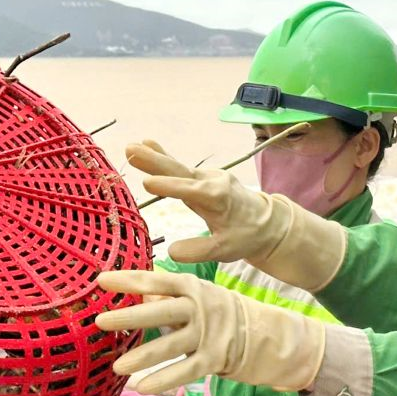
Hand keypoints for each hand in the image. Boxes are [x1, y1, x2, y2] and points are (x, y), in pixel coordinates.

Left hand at [95, 269, 326, 395]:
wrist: (267, 332)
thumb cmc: (219, 313)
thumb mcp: (196, 296)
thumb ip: (166, 297)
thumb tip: (136, 294)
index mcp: (191, 285)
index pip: (155, 280)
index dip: (128, 280)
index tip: (100, 280)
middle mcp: (200, 306)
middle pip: (161, 310)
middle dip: (130, 316)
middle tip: (101, 321)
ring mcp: (208, 333)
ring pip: (171, 345)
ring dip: (142, 357)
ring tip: (116, 367)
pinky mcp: (215, 358)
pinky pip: (185, 370)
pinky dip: (163, 379)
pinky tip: (141, 386)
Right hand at [126, 141, 346, 290]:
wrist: (266, 221)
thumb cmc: (245, 236)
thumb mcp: (226, 250)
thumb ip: (199, 251)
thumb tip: (172, 252)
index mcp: (217, 199)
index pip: (190, 192)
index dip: (170, 187)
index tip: (147, 183)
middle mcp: (211, 182)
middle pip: (179, 171)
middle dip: (155, 161)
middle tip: (130, 150)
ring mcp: (207, 176)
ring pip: (178, 167)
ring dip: (154, 157)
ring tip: (131, 146)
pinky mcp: (203, 177)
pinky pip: (180, 167)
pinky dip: (164, 157)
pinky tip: (148, 143)